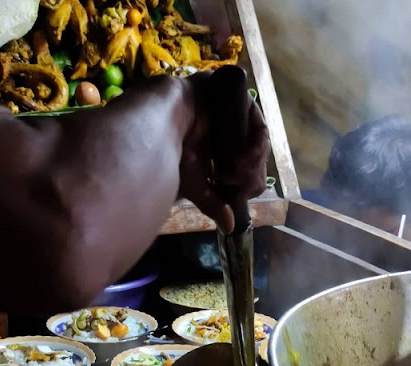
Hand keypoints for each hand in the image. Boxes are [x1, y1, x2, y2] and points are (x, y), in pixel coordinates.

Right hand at [179, 72, 269, 233]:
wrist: (154, 128)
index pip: (244, 170)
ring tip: (240, 170)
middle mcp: (223, 132)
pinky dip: (256, 138)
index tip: (239, 196)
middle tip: (239, 184)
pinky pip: (252, 115)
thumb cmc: (168, 157)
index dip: (247, 185)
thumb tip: (231, 227)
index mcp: (215, 153)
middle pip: (253, 155)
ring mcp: (226, 112)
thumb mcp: (196, 186)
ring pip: (255, 137)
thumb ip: (214, 204)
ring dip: (255, 159)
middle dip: (251, 174)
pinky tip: (248, 154)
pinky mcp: (228, 93)